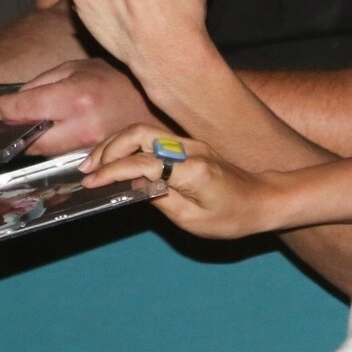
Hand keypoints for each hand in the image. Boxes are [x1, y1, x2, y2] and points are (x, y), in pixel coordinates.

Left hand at [0, 57, 157, 156]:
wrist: (154, 104)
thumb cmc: (114, 80)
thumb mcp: (76, 68)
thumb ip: (43, 83)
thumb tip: (15, 102)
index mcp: (75, 98)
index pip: (26, 108)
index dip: (1, 110)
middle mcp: (82, 127)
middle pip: (33, 140)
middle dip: (14, 133)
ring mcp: (91, 148)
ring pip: (47, 153)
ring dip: (31, 144)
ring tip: (19, 131)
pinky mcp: (97, 161)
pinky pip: (64, 158)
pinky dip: (50, 150)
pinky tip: (43, 140)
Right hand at [82, 125, 277, 239]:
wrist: (265, 198)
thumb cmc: (233, 217)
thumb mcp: (193, 221)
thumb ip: (160, 199)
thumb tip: (132, 185)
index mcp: (191, 170)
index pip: (142, 163)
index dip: (113, 171)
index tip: (92, 182)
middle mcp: (188, 148)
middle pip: (138, 134)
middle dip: (107, 148)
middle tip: (87, 168)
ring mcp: (188, 142)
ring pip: (142, 131)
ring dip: (114, 144)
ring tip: (95, 162)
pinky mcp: (188, 143)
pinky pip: (151, 137)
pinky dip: (128, 145)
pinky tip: (116, 159)